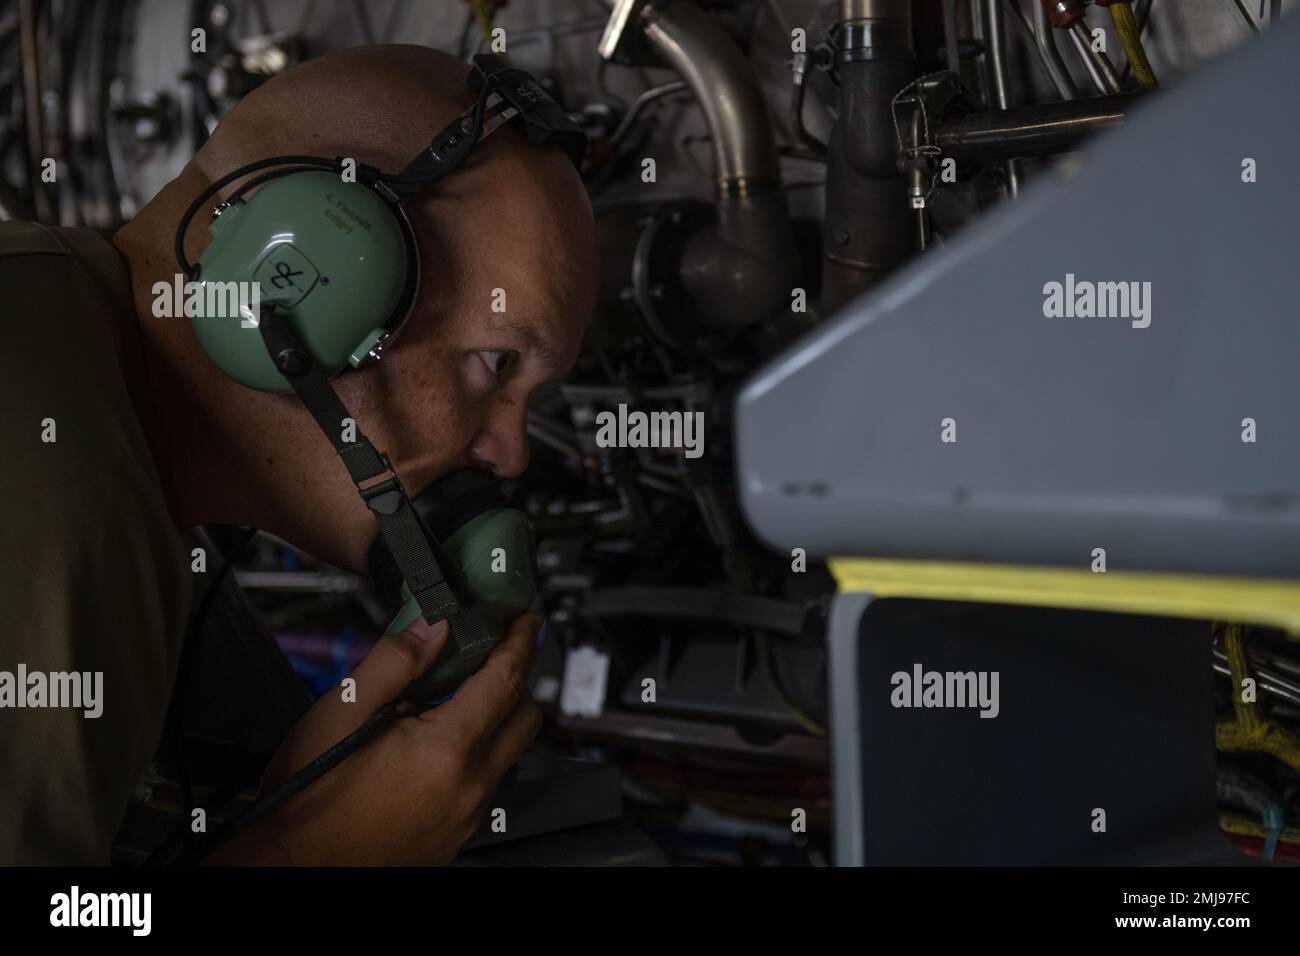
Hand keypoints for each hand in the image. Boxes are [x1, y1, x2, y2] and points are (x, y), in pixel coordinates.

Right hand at [209, 611, 543, 864]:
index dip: (520, 642)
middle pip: (525, 717)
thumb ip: (394, 661)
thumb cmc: (307, 797)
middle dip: (518, 677)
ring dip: (498, 716)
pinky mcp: (456, 834)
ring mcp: (466, 815)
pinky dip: (479, 751)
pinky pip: (487, 782)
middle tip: (495, 652)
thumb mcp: (341, 710)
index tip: (524, 621)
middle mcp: (467, 787)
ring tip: (458, 694)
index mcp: (445, 750)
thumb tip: (432, 629)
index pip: (507, 680)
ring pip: (509, 752)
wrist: (292, 865)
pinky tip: (439, 739)